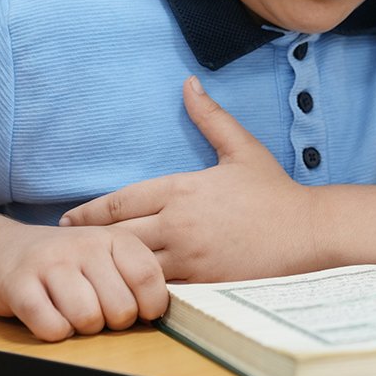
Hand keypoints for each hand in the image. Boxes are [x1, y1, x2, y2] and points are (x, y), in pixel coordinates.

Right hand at [0, 222, 166, 340]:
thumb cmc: (64, 261)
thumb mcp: (103, 256)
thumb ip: (133, 275)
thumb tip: (161, 311)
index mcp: (111, 237)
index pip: (147, 277)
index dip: (150, 306)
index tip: (142, 313)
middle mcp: (83, 244)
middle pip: (121, 308)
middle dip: (111, 322)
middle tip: (96, 309)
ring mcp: (50, 262)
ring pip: (88, 320)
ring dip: (81, 328)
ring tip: (71, 311)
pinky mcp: (19, 284)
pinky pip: (52, 327)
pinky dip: (54, 331)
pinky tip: (49, 315)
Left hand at [60, 77, 317, 282]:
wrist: (309, 232)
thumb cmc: (274, 192)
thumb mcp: (241, 148)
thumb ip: (210, 117)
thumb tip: (189, 82)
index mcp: (181, 189)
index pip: (119, 202)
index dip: (89, 213)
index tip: (69, 220)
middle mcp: (178, 223)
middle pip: (116, 236)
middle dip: (89, 243)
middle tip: (66, 251)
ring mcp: (189, 257)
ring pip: (132, 265)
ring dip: (110, 268)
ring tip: (87, 273)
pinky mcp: (201, 283)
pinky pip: (159, 289)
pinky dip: (139, 289)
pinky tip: (123, 293)